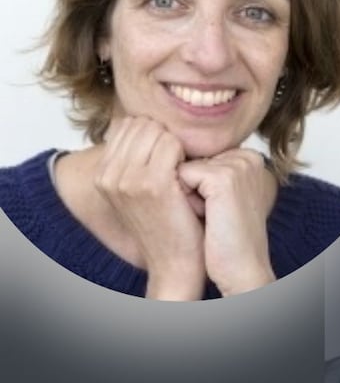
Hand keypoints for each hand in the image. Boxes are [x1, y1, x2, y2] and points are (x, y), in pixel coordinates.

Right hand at [95, 117, 204, 300]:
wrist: (175, 262)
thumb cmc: (167, 222)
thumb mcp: (140, 188)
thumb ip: (136, 157)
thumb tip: (148, 122)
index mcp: (102, 174)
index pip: (128, 124)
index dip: (155, 133)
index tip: (168, 157)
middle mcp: (109, 175)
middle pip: (142, 123)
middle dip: (165, 135)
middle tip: (179, 163)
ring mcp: (128, 179)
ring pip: (157, 130)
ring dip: (176, 144)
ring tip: (184, 170)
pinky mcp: (152, 184)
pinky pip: (172, 144)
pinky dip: (186, 153)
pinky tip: (190, 175)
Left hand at [178, 149, 277, 295]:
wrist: (242, 268)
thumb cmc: (229, 238)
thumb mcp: (224, 196)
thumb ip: (211, 171)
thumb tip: (178, 157)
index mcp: (249, 158)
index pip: (200, 157)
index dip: (198, 186)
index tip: (219, 208)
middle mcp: (246, 157)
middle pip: (191, 159)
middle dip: (191, 188)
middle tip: (214, 214)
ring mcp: (237, 165)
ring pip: (184, 168)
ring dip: (186, 194)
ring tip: (210, 216)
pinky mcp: (223, 177)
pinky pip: (181, 176)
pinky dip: (185, 199)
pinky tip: (206, 216)